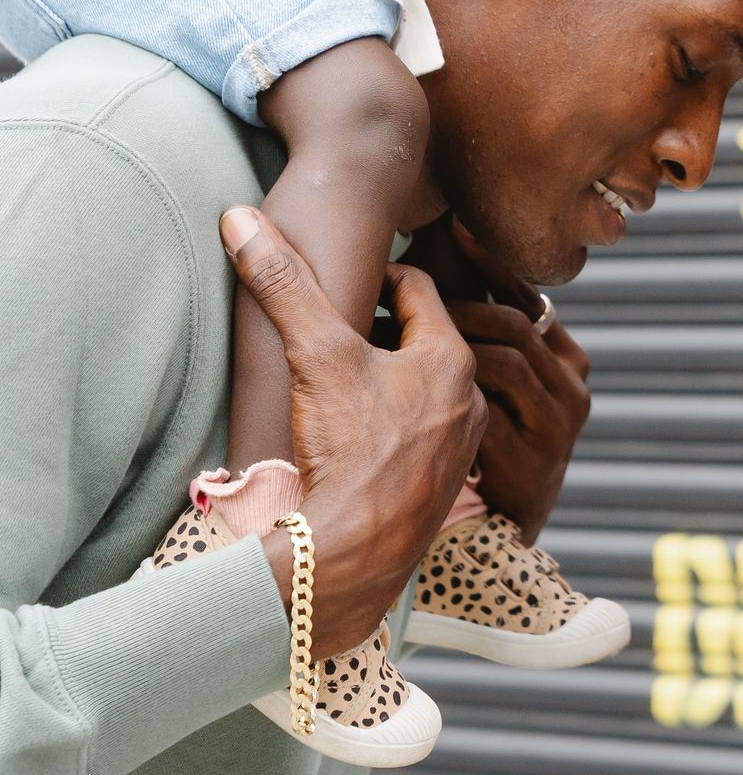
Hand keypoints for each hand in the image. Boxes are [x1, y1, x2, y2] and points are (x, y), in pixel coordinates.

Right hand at [220, 205, 485, 657]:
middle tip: (332, 331)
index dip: (373, 277)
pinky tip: (353, 436)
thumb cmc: (346, 452)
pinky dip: (391, 424)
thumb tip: (241, 218)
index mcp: (452, 357)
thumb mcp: (313, 355)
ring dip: (386, 379)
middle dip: (379, 329)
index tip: (340, 285)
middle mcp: (468, 398)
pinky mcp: (442, 485)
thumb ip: (282, 284)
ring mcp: (459, 445)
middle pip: (422, 338)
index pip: (416, 288)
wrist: (353, 556)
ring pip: (422, 388)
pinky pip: (421, 434)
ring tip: (338, 383)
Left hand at [401, 215, 591, 540]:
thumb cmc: (481, 444)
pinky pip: (485, 412)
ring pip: (501, 361)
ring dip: (446, 344)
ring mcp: (557, 425)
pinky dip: (444, 395)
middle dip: (456, 304)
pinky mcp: (532, 461)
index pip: (528, 298)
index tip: (454, 228)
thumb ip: (480, 334)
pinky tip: (403, 388)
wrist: (499, 527)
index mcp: (567, 358)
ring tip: (395, 336)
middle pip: (512, 324)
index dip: (491, 263)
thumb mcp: (494, 387)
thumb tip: (430, 265)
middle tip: (402, 291)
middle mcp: (571, 386)